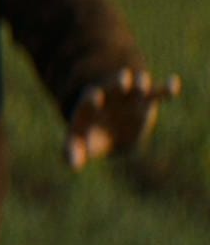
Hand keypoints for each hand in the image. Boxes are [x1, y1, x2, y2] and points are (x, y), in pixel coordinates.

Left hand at [65, 67, 181, 169]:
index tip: (95, 95)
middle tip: (123, 79)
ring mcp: (129, 97)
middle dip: (118, 83)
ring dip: (140, 84)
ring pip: (137, 86)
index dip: (91, 99)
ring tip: (143, 82)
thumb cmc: (92, 136)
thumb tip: (72, 164)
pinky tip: (173, 83)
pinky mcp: (147, 102)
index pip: (89, 100)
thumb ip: (72, 152)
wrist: (108, 126)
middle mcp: (110, 96)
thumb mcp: (77, 143)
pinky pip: (159, 93)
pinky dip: (166, 89)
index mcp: (90, 104)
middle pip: (114, 86)